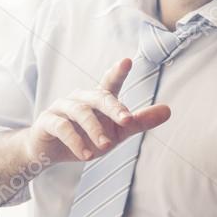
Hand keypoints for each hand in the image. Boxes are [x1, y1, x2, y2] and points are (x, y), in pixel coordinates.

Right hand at [24, 57, 170, 163]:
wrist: (49, 152)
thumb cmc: (87, 137)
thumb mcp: (116, 133)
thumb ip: (139, 122)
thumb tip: (168, 110)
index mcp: (97, 98)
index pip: (110, 82)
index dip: (118, 72)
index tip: (127, 61)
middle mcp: (80, 98)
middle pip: (98, 97)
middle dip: (113, 107)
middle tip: (127, 121)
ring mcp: (61, 108)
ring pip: (80, 112)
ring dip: (94, 129)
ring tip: (105, 147)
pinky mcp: (47, 122)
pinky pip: (61, 127)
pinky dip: (74, 141)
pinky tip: (85, 156)